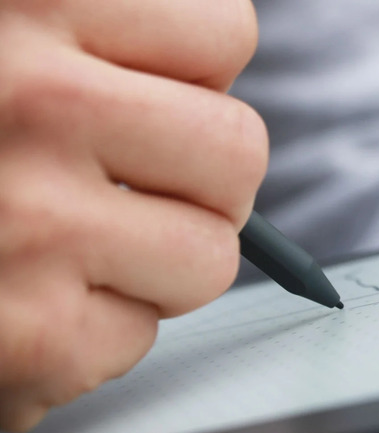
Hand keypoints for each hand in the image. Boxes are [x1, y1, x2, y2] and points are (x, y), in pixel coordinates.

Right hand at [0, 1, 266, 432]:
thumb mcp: (10, 36)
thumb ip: (92, 36)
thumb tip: (204, 66)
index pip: (224, 34)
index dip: (192, 75)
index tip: (143, 92)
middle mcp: (29, 98)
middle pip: (238, 152)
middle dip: (202, 178)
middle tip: (130, 183)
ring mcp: (29, 221)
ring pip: (211, 255)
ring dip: (162, 258)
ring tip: (76, 244)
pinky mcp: (28, 335)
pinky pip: (139, 335)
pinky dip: (100, 329)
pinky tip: (26, 302)